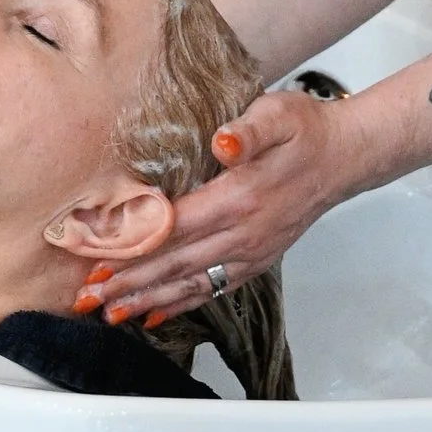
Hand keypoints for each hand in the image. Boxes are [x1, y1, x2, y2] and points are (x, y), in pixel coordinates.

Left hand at [88, 89, 360, 323]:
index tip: (96, 260)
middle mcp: (243, 233)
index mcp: (239, 197)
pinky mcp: (257, 259)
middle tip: (87, 299)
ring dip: (149, 301)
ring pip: (191, 283)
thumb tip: (223, 142)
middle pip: (174, 264)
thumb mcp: (277, 115)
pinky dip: (183, 304)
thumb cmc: (306, 130)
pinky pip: (214, 288)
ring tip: (112, 315)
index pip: (173, 228)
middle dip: (128, 283)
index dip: (133, 247)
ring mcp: (251, 251)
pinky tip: (157, 316)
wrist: (345, 156)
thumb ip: (249, 130)